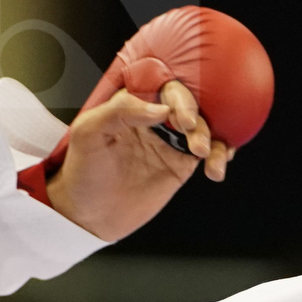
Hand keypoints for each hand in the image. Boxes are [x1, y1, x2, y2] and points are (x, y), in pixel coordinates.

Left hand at [46, 80, 234, 241]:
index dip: (176, 97)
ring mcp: (169, 141)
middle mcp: (153, 118)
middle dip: (195, 115)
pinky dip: (219, 155)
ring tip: (202, 155)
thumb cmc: (82, 170)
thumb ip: (119, 111)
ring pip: (203, 127)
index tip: (178, 116)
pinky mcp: (181, 165)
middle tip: (190, 132)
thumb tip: (159, 109)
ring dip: (210, 137)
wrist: (87, 214)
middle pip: (187, 104)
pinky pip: (209, 153)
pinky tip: (216, 167)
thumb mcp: (88, 133)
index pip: (162, 87)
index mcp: (131, 103)